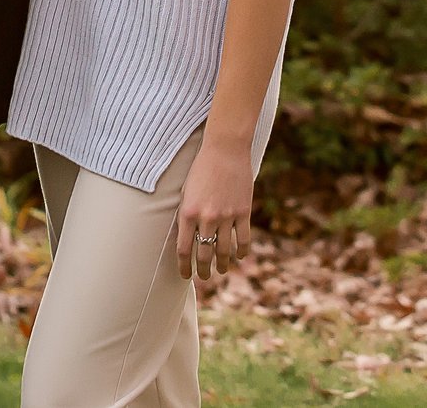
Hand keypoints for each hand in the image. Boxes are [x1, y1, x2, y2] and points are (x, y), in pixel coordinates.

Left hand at [176, 140, 255, 279]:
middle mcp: (206, 218)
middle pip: (204, 254)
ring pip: (224, 251)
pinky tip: (239, 257)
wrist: (224, 150)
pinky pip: (243, 239)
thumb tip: (188, 239)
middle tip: (204, 277)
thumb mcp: (186, 192)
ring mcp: (226, 216)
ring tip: (221, 270)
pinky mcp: (243, 212)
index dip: (184, 266)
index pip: (183, 249)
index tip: (184, 275)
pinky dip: (241, 252)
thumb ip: (187, 215)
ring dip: (222, 264)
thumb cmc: (201, 169)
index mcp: (187, 213)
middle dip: (203, 270)